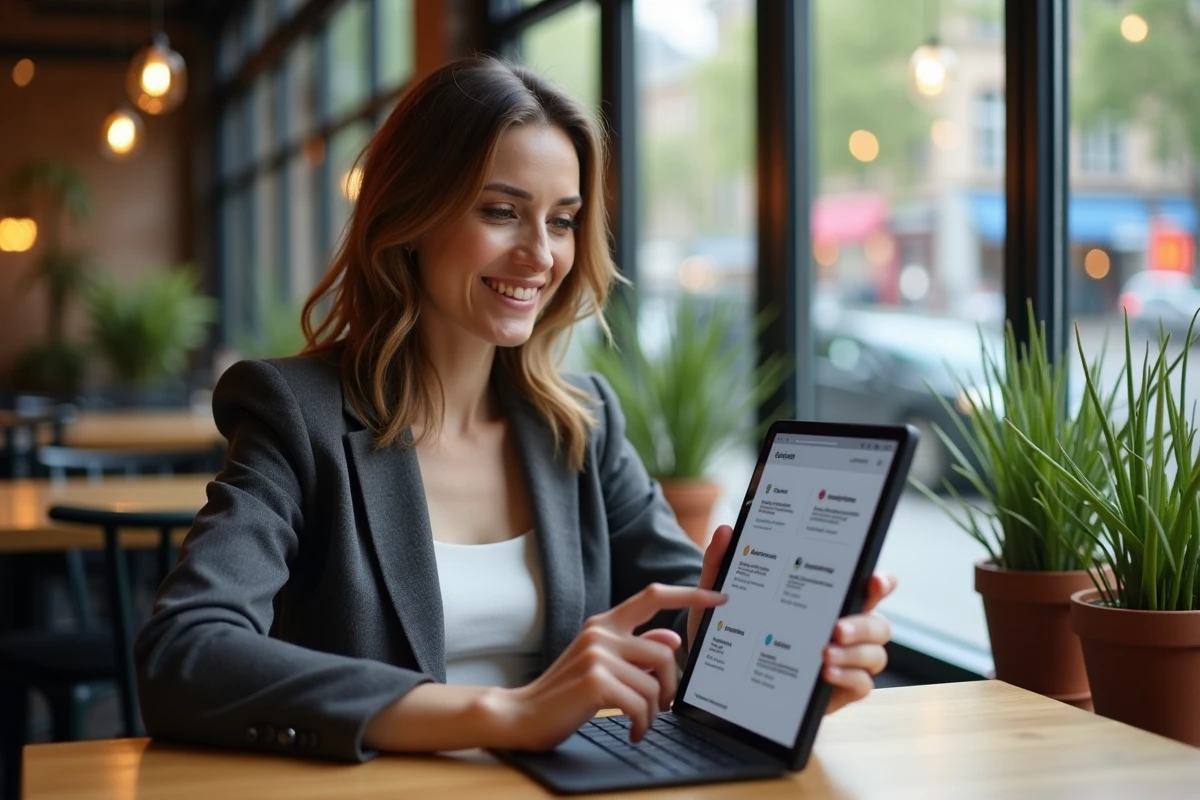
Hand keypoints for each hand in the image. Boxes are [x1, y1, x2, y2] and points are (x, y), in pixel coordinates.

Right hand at [482, 583, 727, 750]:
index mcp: (605, 622)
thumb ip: (635, 647)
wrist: (523, 713)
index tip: (720, 597)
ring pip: (654, 684)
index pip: (653, 596)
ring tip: (639, 723)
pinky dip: (641, 724)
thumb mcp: (601, 663)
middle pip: (665, 654)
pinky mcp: (595, 680)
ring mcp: (597, 654)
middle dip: (670, 688)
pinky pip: (640, 704)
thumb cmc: (565, 692)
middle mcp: (601, 632)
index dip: (690, 592)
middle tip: (661, 708)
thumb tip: (671, 637)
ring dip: (652, 713)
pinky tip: (631, 731)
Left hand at [687, 524, 896, 715]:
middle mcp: (844, 627)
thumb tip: (725, 531)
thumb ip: (722, 561)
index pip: (867, 587)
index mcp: (826, 599)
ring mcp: (845, 659)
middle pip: (878, 624)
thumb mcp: (721, 593)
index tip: (874, 580)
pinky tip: (825, 673)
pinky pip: (862, 684)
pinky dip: (849, 677)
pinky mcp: (840, 689)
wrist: (720, 670)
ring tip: (825, 654)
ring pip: (874, 654)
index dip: (880, 582)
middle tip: (837, 628)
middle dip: (864, 624)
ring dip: (855, 654)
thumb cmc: (733, 625)